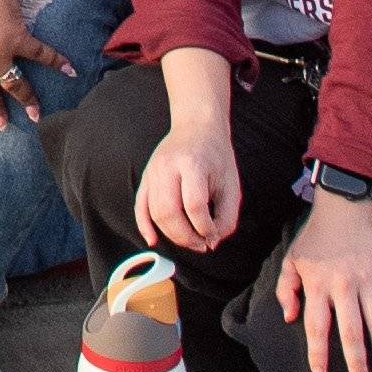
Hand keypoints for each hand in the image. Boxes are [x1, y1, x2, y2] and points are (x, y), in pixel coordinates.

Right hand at [139, 110, 240, 253]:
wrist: (197, 127)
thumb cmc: (216, 155)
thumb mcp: (231, 184)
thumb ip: (227, 216)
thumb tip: (212, 240)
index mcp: (192, 164)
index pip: (194, 205)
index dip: (205, 227)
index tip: (214, 234)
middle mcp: (167, 167)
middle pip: (169, 212)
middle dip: (186, 237)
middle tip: (201, 244)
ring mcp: (153, 171)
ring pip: (154, 212)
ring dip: (171, 235)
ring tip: (189, 240)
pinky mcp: (146, 177)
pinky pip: (140, 205)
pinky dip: (144, 225)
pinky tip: (153, 240)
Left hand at [275, 191, 371, 371]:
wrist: (344, 207)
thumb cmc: (314, 238)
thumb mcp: (291, 260)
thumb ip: (286, 290)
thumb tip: (290, 320)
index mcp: (318, 284)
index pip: (317, 327)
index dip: (318, 353)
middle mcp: (344, 284)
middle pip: (352, 331)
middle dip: (357, 363)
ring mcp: (369, 278)